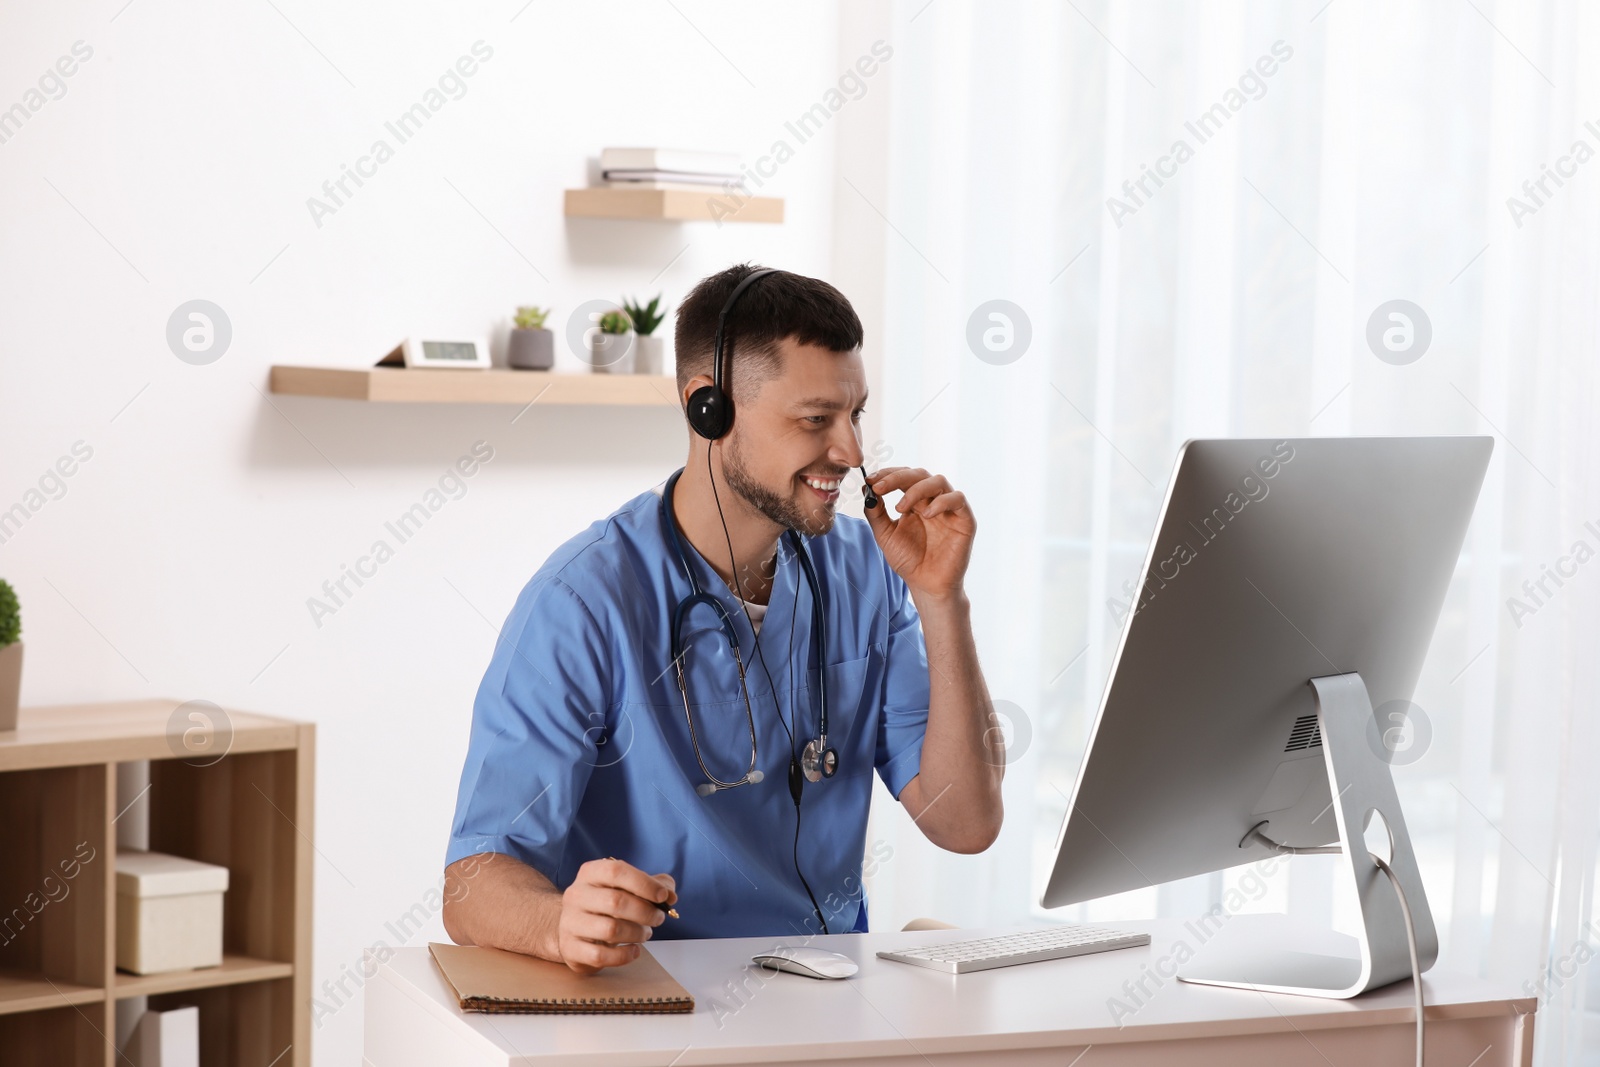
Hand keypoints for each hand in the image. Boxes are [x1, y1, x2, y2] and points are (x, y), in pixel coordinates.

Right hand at [556, 858, 676, 973]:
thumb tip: (670, 895)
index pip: (616, 871)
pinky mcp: (571, 948)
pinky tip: (634, 950)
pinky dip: (624, 956)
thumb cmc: (606, 905)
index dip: (644, 883)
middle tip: (658, 919)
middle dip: (645, 912)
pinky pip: (600, 956)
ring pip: (610, 930)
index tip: (663, 896)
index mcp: (591, 873)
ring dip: (637, 934)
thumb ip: (653, 885)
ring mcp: (570, 922)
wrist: (573, 928)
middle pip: (616, 902)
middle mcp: (576, 894)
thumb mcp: (627, 887)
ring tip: (645, 933)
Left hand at [862, 467, 975, 600]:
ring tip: (900, 508)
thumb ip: (876, 513)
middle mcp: (933, 500)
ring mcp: (949, 508)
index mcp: (915, 502)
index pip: (904, 477)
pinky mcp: (964, 519)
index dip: (887, 474)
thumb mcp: (885, 535)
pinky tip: (927, 515)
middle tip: (879, 487)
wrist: (926, 584)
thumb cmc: (908, 561)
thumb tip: (866, 489)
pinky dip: (941, 502)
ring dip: (916, 489)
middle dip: (897, 477)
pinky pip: (957, 499)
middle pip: (919, 474)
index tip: (870, 481)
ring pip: (938, 481)